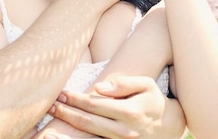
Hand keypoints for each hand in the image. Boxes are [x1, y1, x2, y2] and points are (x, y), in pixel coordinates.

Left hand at [49, 76, 185, 138]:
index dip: (76, 99)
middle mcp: (124, 131)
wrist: (168, 126)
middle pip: (88, 123)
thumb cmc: (152, 100)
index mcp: (130, 112)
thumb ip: (123, 83)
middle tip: (51, 104)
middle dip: (67, 113)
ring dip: (66, 135)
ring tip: (49, 128)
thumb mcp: (146, 84)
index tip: (61, 92)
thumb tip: (99, 87)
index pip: (95, 105)